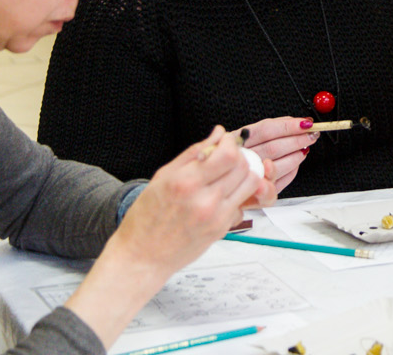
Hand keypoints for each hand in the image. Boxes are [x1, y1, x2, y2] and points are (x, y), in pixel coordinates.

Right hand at [110, 127, 275, 277]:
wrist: (142, 257)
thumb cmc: (146, 218)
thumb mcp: (162, 177)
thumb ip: (193, 153)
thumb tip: (218, 134)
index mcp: (186, 182)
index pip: (228, 155)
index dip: (231, 143)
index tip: (225, 141)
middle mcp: (204, 200)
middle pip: (243, 167)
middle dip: (239, 156)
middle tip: (227, 157)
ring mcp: (216, 217)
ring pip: (250, 184)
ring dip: (244, 173)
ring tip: (228, 174)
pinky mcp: (222, 229)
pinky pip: (241, 204)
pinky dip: (236, 195)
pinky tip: (220, 196)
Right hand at [238, 117, 319, 192]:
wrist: (220, 177)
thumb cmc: (238, 153)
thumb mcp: (247, 134)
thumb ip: (270, 127)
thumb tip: (297, 122)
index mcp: (237, 140)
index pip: (266, 129)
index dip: (289, 126)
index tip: (306, 123)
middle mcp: (241, 158)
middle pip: (273, 148)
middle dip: (297, 140)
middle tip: (311, 135)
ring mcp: (247, 177)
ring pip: (277, 166)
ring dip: (296, 156)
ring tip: (305, 148)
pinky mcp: (255, 195)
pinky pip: (278, 184)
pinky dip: (291, 172)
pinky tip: (295, 163)